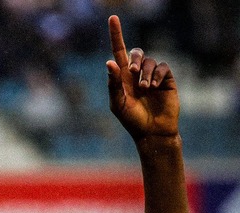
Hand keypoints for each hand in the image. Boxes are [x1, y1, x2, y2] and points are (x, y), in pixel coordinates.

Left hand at [106, 14, 178, 141]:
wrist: (152, 132)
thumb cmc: (132, 121)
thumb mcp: (118, 104)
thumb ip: (113, 84)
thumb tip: (109, 62)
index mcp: (123, 78)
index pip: (119, 52)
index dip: (116, 35)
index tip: (113, 18)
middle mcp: (137, 74)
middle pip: (135, 52)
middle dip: (134, 58)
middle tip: (131, 71)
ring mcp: (152, 76)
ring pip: (149, 61)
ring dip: (145, 73)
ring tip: (145, 89)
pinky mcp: (166, 79)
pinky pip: (162, 67)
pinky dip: (156, 75)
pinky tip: (154, 87)